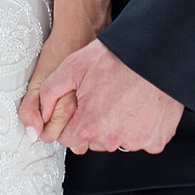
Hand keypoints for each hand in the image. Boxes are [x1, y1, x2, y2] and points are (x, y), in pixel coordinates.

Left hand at [30, 38, 182, 155]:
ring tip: (123, 100)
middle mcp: (112, 139)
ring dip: (117, 127)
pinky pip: (142, 141)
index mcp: (90, 126)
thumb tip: (38, 119)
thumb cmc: (115, 57)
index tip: (82, 106)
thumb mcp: (72, 67)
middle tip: (104, 99)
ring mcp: (136, 142)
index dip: (72, 121)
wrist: (153, 53)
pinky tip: (140, 107)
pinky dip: (141, 128)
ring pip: (117, 142)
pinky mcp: (155, 140)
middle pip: (93, 141)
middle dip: (94, 124)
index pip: (69, 139)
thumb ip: (48, 93)